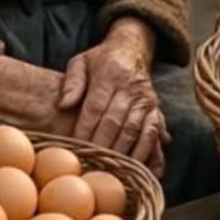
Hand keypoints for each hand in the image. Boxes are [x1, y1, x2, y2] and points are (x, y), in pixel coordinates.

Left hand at [57, 19, 167, 167]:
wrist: (133, 48)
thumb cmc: (101, 60)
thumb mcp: (82, 61)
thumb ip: (72, 82)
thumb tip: (63, 105)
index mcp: (109, 74)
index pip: (96, 107)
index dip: (85, 129)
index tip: (75, 148)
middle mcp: (130, 87)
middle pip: (115, 121)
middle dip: (101, 146)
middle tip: (88, 165)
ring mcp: (145, 99)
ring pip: (133, 130)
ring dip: (120, 152)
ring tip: (107, 171)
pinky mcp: (155, 108)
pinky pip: (151, 132)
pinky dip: (144, 151)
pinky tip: (133, 166)